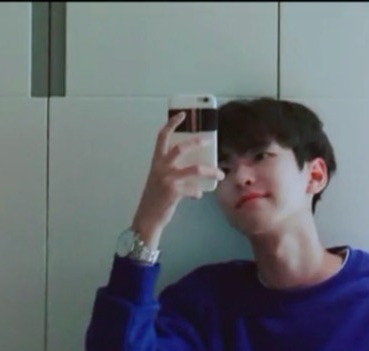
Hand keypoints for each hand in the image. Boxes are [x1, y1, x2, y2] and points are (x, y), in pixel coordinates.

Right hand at [133, 111, 224, 244]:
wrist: (148, 217)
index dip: (172, 123)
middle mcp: (160, 167)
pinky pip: (193, 189)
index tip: (183, 114)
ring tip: (220, 174)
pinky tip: (198, 195)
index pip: (162, 137)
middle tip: (208, 141)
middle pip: (180, 148)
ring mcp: (167, 179)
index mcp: (156, 162)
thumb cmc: (156, 199)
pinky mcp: (174, 192)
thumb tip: (196, 172)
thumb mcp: (160, 181)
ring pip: (195, 169)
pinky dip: (197, 193)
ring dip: (210, 171)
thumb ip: (174, 172)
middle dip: (196, 142)